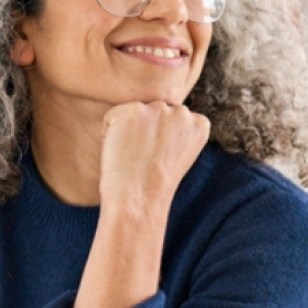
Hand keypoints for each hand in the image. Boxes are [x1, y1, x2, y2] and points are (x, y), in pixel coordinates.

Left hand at [98, 102, 209, 216]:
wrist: (139, 198)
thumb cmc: (154, 185)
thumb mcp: (179, 156)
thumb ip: (176, 133)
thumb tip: (159, 120)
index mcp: (199, 124)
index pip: (173, 120)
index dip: (161, 142)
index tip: (160, 159)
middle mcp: (181, 112)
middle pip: (154, 113)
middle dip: (145, 132)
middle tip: (145, 160)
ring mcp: (157, 109)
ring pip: (135, 113)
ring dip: (128, 131)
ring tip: (133, 156)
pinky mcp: (132, 109)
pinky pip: (112, 117)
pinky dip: (109, 134)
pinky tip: (121, 152)